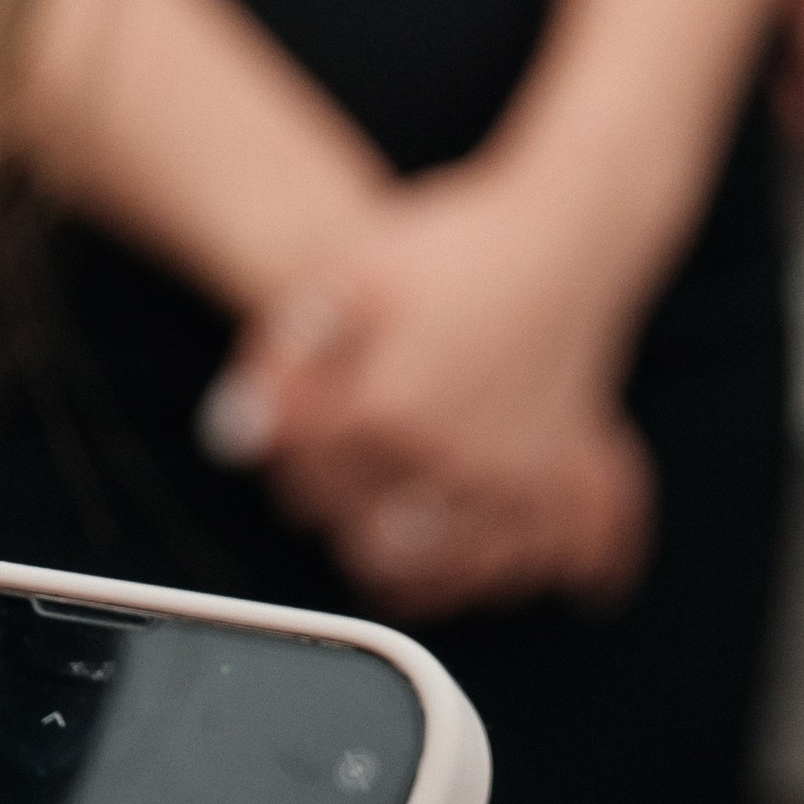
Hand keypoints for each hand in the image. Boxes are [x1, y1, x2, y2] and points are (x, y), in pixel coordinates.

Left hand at [199, 158, 656, 621]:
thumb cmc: (458, 243)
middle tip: (338, 470)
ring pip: (437, 573)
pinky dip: (481, 572)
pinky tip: (455, 545)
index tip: (294, 432)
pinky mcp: (563, 490)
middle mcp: (453, 461)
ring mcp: (513, 484)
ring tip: (388, 513)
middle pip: (363, 537)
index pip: (303, 481)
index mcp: (390, 412)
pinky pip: (516, 566)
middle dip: (339, 510)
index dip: (287, 458)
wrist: (570, 229)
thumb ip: (283, 358)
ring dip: (403, 558)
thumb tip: (233, 436)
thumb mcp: (350, 271)